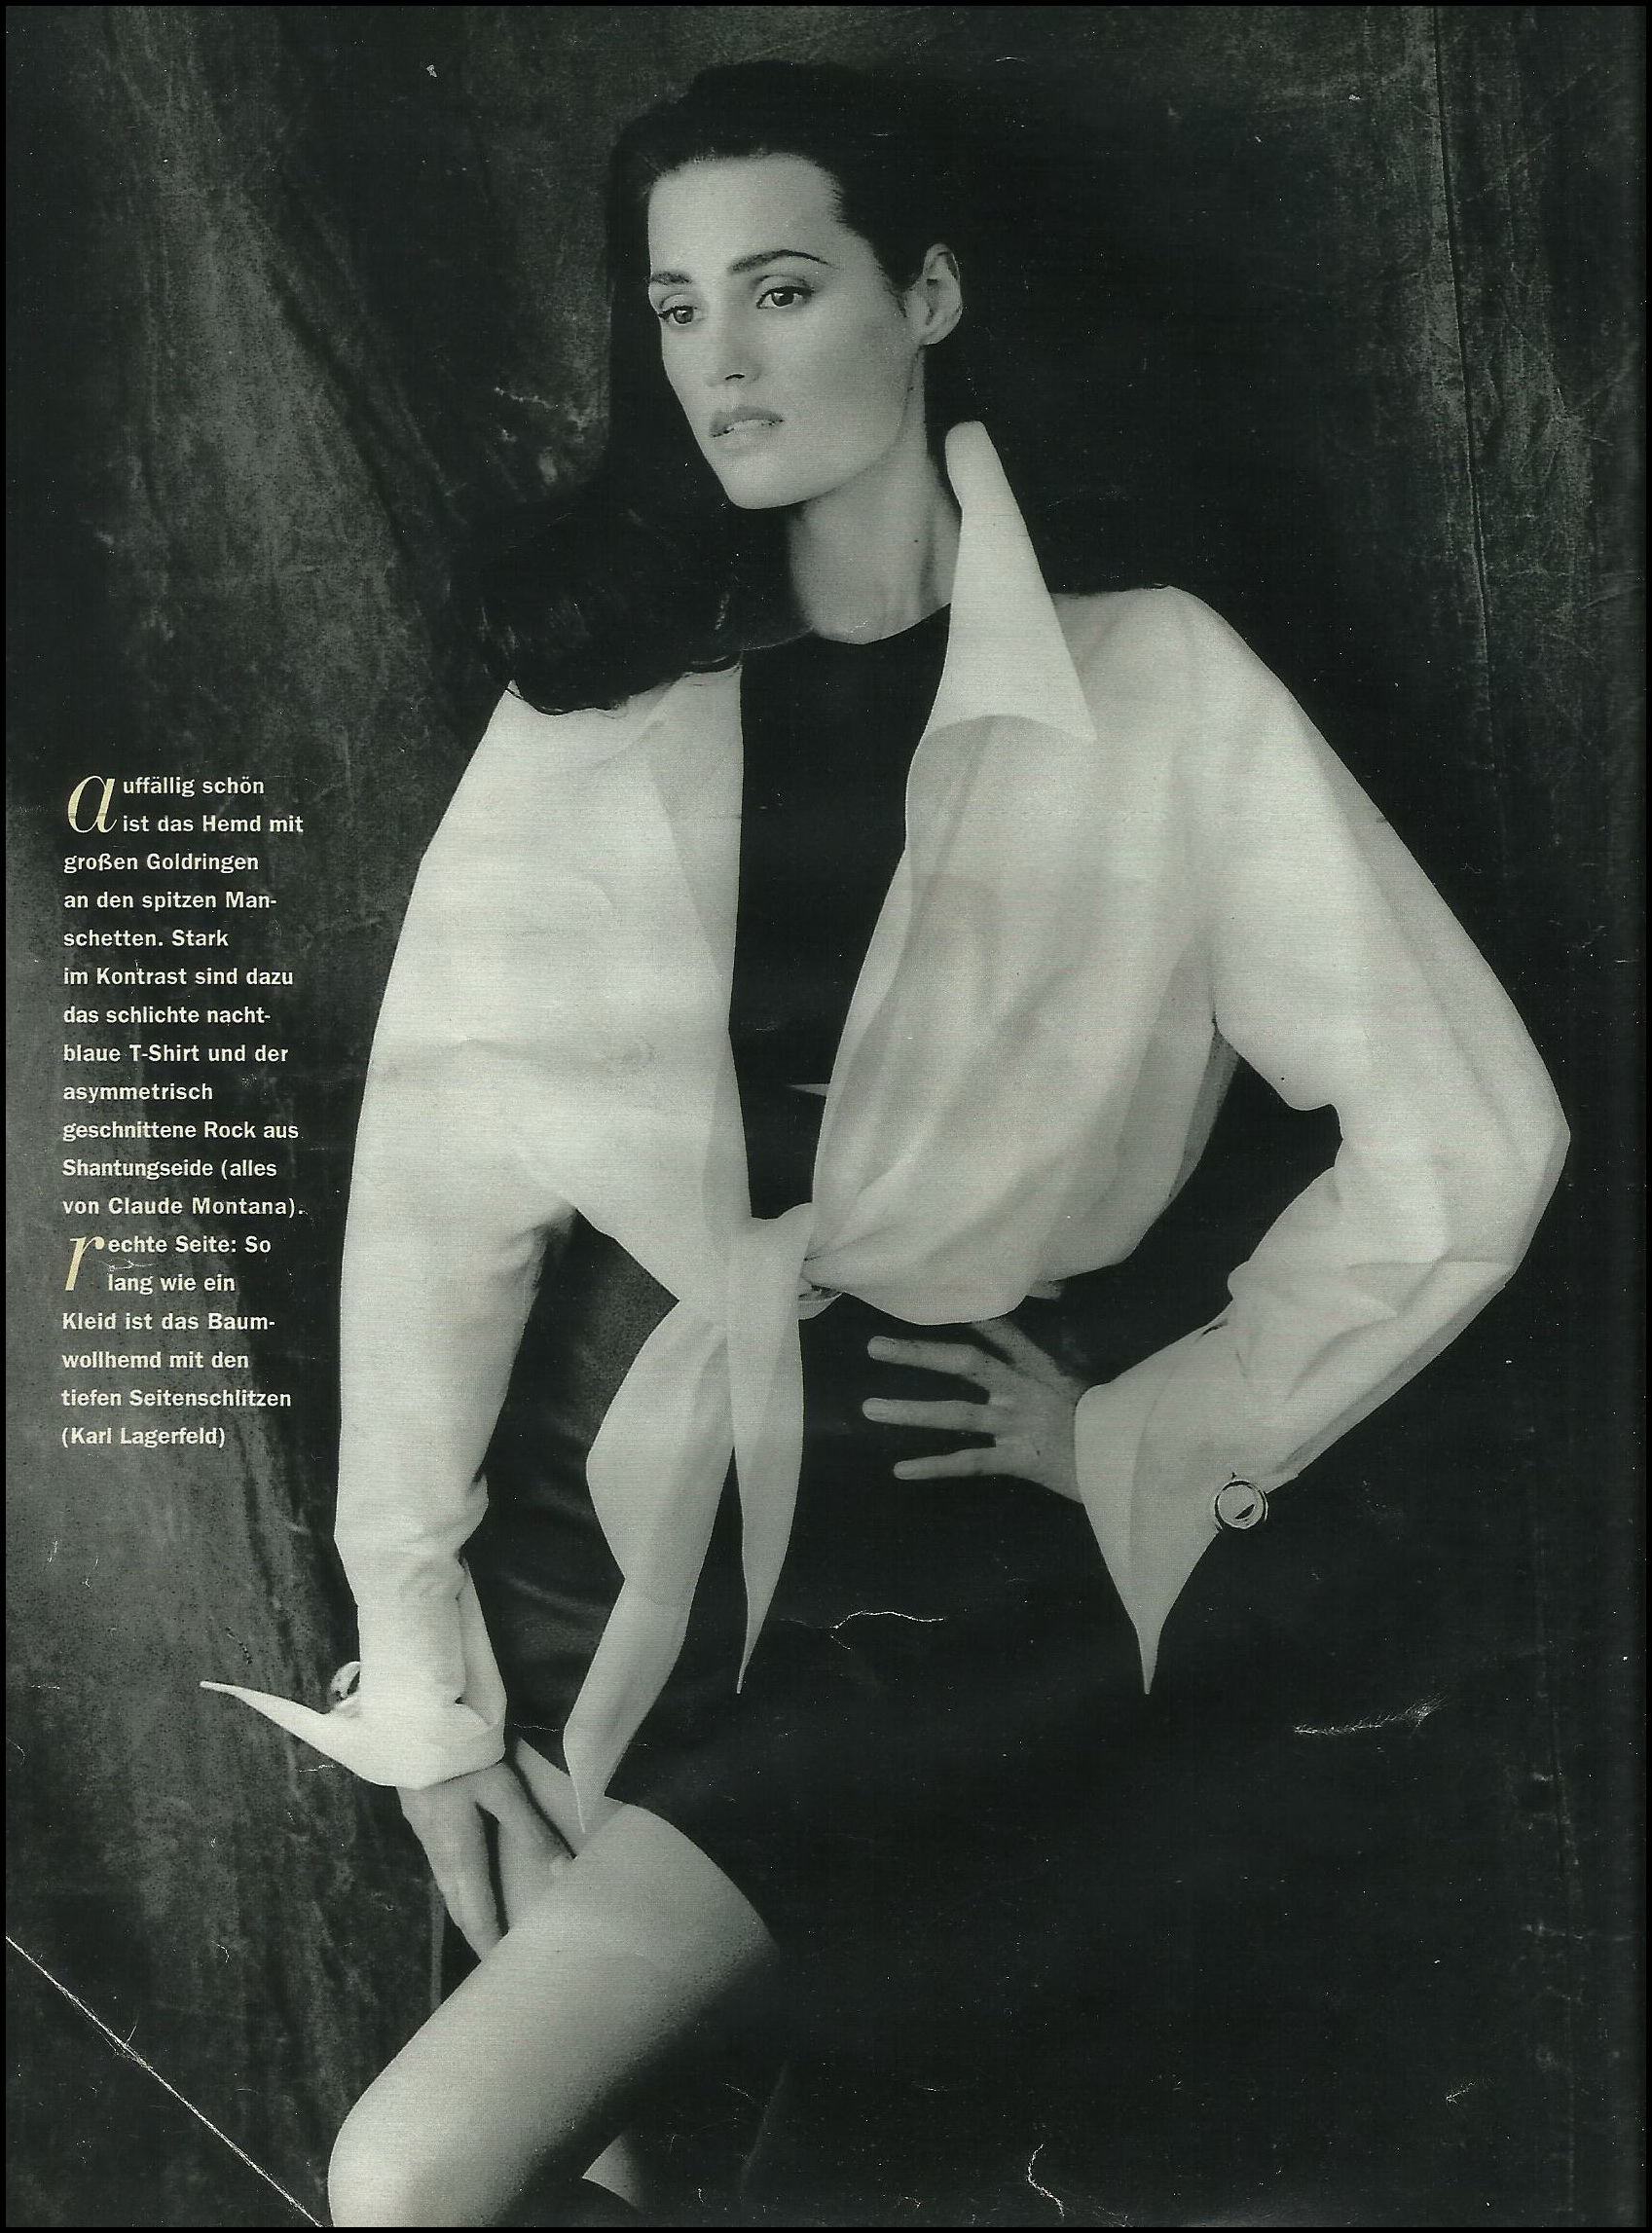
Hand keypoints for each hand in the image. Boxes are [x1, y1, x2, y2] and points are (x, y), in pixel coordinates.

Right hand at [399, 1759, 572, 1957]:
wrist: (412, 1726)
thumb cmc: (461, 1758)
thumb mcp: (502, 1790)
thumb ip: (531, 1833)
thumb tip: (563, 1874)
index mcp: (460, 1855)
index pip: (476, 1913)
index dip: (488, 1943)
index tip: (500, 1970)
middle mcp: (438, 1856)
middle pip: (458, 1907)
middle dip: (476, 1934)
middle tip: (494, 1958)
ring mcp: (425, 1839)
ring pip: (447, 1890)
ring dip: (465, 1913)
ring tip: (486, 1929)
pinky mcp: (421, 1822)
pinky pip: (441, 1871)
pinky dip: (458, 1891)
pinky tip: (467, 1885)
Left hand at [861, 1316, 1086, 1500]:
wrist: (1125, 1460)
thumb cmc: (1102, 1420)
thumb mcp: (1076, 1380)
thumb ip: (1046, 1362)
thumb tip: (1027, 1335)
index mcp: (1038, 1367)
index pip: (1001, 1331)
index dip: (967, 1313)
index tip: (931, 1299)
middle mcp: (1022, 1389)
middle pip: (964, 1363)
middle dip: (918, 1354)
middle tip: (873, 1348)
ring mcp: (1017, 1424)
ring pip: (957, 1414)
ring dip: (911, 1411)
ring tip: (870, 1409)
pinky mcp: (1017, 1459)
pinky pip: (969, 1462)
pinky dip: (934, 1466)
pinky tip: (900, 1470)